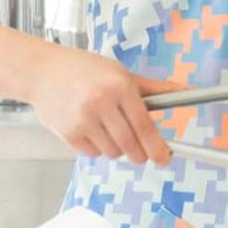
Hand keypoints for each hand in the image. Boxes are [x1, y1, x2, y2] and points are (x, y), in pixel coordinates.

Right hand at [28, 47, 176, 165]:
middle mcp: (100, 103)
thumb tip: (186, 92)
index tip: (164, 158)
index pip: (144, 126)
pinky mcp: (68, 133)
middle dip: (139, 153)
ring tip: (108, 128)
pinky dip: (97, 147)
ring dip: (117, 148)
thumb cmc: (83, 70)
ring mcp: (83, 120)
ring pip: (113, 152)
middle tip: (141, 152)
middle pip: (130, 145)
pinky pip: (94, 154)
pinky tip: (91, 129)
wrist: (42, 72)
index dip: (157, 147)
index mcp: (118, 86)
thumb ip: (154, 89)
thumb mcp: (120, 73)